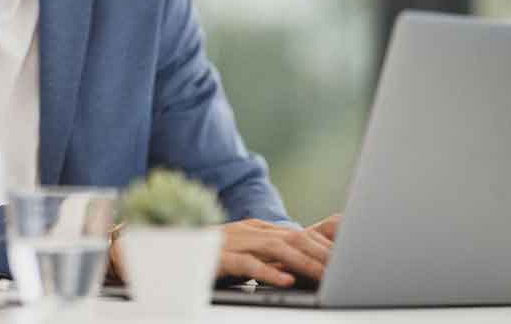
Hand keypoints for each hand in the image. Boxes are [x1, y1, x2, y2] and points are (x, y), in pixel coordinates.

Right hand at [107, 214, 341, 287]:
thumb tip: (293, 272)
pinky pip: (247, 262)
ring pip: (277, 248)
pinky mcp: (219, 255)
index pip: (298, 236)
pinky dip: (267, 272)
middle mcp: (248, 230)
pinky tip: (284, 282)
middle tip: (346, 270)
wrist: (162, 248)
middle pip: (294, 239)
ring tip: (325, 277)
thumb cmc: (204, 256)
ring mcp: (234, 241)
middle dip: (322, 255)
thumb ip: (265, 259)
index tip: (348, 261)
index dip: (324, 247)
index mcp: (256, 229)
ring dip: (304, 264)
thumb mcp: (240, 255)